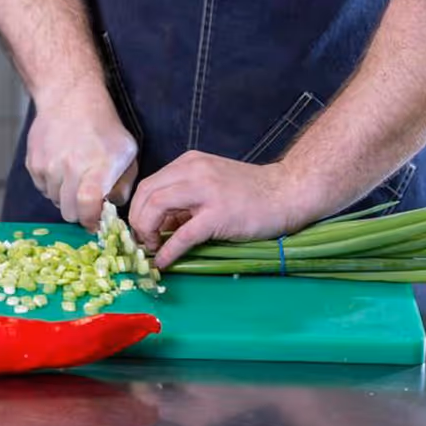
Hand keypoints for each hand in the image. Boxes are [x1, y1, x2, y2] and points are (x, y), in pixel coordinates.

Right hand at [27, 80, 138, 229]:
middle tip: (87, 200)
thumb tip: (111, 207)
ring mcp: (48, 165)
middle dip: (79, 212)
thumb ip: (124, 184)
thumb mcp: (126, 152)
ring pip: (55, 201)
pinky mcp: (33, 163)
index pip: (87, 207)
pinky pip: (42, 188)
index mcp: (97, 167)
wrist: (70, 97)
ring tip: (74, 176)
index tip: (95, 221)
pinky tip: (61, 166)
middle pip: (69, 212)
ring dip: (65, 196)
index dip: (91, 220)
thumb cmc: (103, 126)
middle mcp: (70, 167)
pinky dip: (51, 185)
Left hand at [129, 151, 326, 268]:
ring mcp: (206, 191)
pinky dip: (168, 250)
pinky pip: (182, 235)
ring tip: (153, 249)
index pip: (148, 185)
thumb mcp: (210, 184)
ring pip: (156, 208)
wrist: (287, 192)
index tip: (140, 230)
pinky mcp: (218, 215)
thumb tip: (157, 226)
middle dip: (137, 222)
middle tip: (144, 242)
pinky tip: (164, 262)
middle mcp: (193, 170)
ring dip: (147, 232)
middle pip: (146, 195)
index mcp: (188, 163)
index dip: (137, 210)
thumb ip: (184, 199)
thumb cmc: (250, 192)